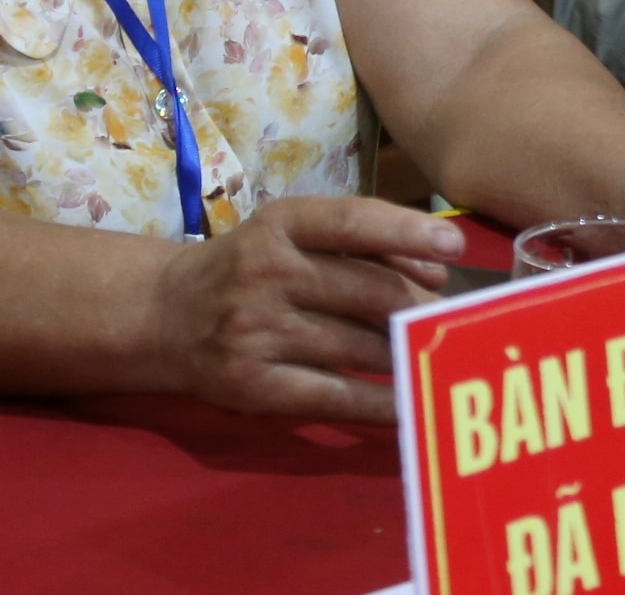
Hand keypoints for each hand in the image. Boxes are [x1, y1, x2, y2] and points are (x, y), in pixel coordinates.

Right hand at [146, 197, 464, 422]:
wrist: (165, 315)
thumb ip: (362, 244)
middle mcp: (267, 274)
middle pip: (368, 292)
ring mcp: (257, 333)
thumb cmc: (248, 266)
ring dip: (409, 353)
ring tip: (445, 355)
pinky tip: (415, 401)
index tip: (455, 248)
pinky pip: (334, 397)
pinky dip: (381, 402)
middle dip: (421, 309)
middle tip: (459, 321)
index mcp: (281, 224)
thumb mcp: (292, 234)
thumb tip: (437, 276)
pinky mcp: (254, 386)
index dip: (408, 232)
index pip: (352, 222)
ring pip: (359, 347)